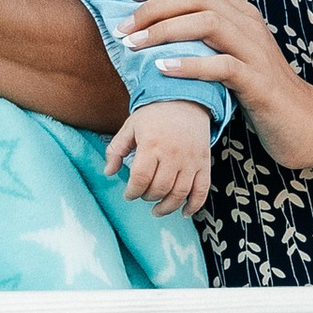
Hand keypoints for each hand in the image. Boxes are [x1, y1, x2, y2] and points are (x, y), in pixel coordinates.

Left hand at [105, 100, 212, 217]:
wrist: (186, 100)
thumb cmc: (154, 114)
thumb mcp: (130, 126)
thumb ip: (116, 149)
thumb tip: (108, 172)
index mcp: (152, 144)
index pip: (140, 178)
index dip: (132, 192)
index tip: (128, 195)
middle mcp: (172, 154)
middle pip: (159, 188)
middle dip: (148, 197)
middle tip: (143, 195)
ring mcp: (190, 160)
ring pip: (179, 193)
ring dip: (167, 207)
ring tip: (157, 210)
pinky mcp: (204, 163)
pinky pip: (202, 190)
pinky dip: (194, 205)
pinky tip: (183, 212)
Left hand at [124, 0, 312, 169]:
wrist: (305, 124)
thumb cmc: (258, 90)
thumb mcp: (231, 53)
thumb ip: (205, 33)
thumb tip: (162, 18)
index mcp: (241, 12)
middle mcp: (249, 24)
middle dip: (153, 8)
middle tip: (123, 28)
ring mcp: (256, 51)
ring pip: (208, 22)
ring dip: (164, 31)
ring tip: (134, 46)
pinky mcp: (258, 83)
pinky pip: (222, 65)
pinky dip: (189, 64)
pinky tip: (162, 69)